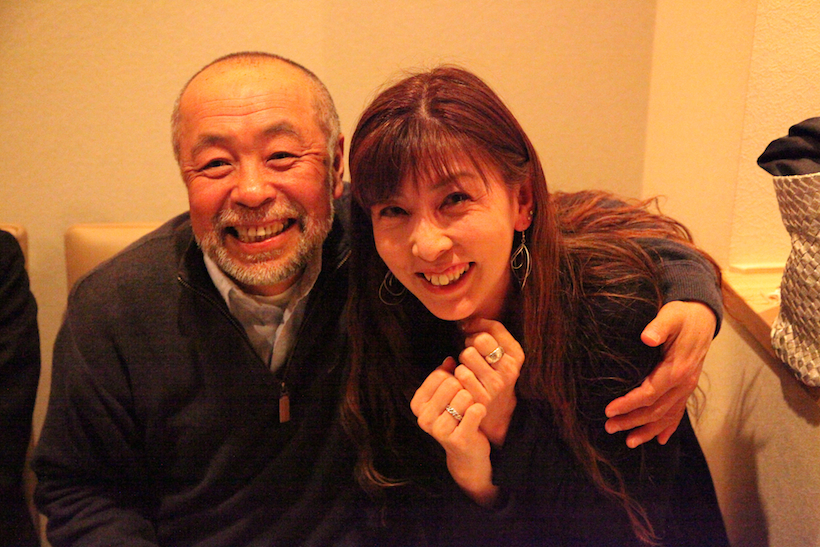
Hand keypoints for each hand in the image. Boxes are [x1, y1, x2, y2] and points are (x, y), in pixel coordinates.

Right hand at [411, 360, 497, 506]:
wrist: (467, 453)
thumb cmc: (456, 419)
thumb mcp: (446, 397)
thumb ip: (445, 376)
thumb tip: (449, 359)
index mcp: (417, 405)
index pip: (439, 375)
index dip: (454, 378)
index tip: (455, 391)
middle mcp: (423, 418)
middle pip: (452, 383)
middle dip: (463, 389)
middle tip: (464, 403)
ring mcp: (439, 430)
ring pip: (465, 395)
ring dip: (472, 401)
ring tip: (469, 412)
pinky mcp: (458, 439)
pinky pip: (475, 410)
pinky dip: (480, 410)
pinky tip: (478, 417)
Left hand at [457, 318, 523, 446]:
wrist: (497, 413)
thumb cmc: (494, 375)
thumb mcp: (502, 354)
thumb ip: (489, 332)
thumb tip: (465, 322)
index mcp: (516, 355)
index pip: (494, 328)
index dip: (478, 327)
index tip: (472, 334)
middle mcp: (509, 369)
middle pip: (479, 339)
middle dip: (470, 344)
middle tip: (472, 354)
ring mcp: (496, 384)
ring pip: (467, 355)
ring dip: (463, 361)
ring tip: (469, 369)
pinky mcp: (481, 397)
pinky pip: (460, 373)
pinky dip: (457, 375)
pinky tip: (464, 382)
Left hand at [604, 301, 715, 447]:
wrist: (703, 317)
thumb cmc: (682, 316)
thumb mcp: (670, 316)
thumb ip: (658, 327)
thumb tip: (647, 337)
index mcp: (677, 370)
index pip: (649, 394)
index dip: (629, 404)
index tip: (609, 409)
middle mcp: (684, 384)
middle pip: (655, 410)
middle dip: (632, 421)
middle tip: (609, 427)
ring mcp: (686, 388)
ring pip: (667, 416)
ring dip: (647, 430)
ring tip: (628, 442)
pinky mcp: (686, 387)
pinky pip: (678, 412)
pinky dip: (668, 427)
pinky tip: (659, 439)